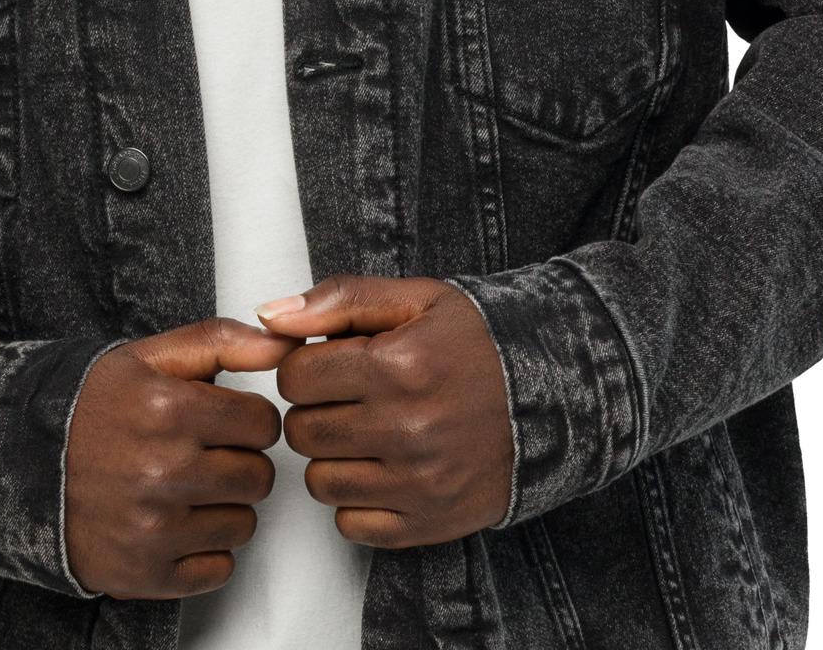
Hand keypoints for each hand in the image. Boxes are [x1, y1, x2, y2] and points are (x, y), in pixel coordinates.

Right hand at [64, 316, 294, 598]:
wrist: (21, 463)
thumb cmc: (93, 407)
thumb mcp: (150, 357)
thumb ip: (223, 340)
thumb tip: (285, 342)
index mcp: (167, 409)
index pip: (263, 422)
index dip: (247, 419)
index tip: (222, 420)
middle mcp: (161, 470)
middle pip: (258, 476)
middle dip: (238, 461)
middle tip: (202, 454)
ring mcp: (152, 528)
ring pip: (244, 524)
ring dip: (224, 506)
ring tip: (184, 487)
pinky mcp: (144, 574)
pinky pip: (219, 568)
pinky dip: (205, 550)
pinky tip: (174, 523)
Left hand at [258, 275, 513, 548]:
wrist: (552, 395)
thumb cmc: (476, 341)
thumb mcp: (415, 299)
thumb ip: (340, 299)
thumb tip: (270, 314)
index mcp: (397, 365)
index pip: (295, 376)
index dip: (303, 365)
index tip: (327, 363)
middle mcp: (407, 427)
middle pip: (302, 431)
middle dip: (314, 409)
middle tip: (346, 396)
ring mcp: (419, 481)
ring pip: (320, 480)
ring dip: (331, 456)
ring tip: (364, 431)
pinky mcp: (430, 521)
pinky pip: (351, 524)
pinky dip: (356, 499)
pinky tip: (381, 467)